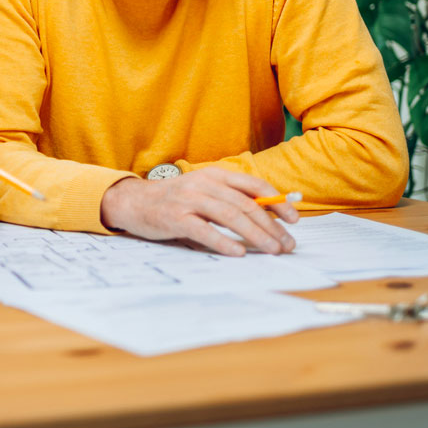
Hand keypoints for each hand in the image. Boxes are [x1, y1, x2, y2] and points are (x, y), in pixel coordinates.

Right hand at [100, 167, 298, 255]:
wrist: (133, 202)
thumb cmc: (173, 200)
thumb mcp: (203, 191)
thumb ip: (229, 199)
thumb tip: (267, 216)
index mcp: (215, 175)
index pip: (254, 186)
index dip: (277, 202)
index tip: (294, 220)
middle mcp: (203, 184)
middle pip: (246, 204)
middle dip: (271, 226)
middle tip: (287, 244)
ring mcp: (188, 200)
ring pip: (230, 216)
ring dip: (255, 235)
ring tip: (271, 250)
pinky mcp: (174, 218)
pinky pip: (204, 230)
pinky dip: (223, 242)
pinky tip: (238, 253)